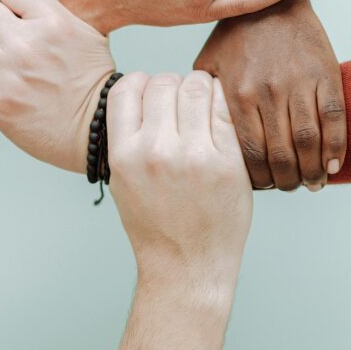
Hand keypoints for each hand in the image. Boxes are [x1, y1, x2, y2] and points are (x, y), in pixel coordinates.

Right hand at [107, 71, 251, 288]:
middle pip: (164, 81)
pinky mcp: (227, 162)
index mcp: (124, 155)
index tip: (153, 96)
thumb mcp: (124, 181)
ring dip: (201, 88)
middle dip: (174, 85)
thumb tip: (145, 93)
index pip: (127, 88)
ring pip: (196, 86)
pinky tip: (222, 117)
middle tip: (183, 102)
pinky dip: (224, 104)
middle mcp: (155, 151)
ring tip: (204, 106)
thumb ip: (130, 138)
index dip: (141, 84)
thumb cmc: (156, 225)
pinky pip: (225, 110)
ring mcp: (193, 156)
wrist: (187, 268)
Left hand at [194, 0, 346, 190]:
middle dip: (287, 181)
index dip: (259, 179)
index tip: (263, 188)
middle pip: (281, 154)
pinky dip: (336, 146)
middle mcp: (267, 91)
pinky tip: (333, 165)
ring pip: (309, 141)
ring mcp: (298, 82)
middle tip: (288, 188)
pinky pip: (333, 117)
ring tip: (312, 184)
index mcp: (237, 93)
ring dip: (313, 170)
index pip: (249, 153)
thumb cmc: (236, 34)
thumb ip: (203, 101)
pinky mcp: (324, 72)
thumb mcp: (208, 65)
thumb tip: (197, 137)